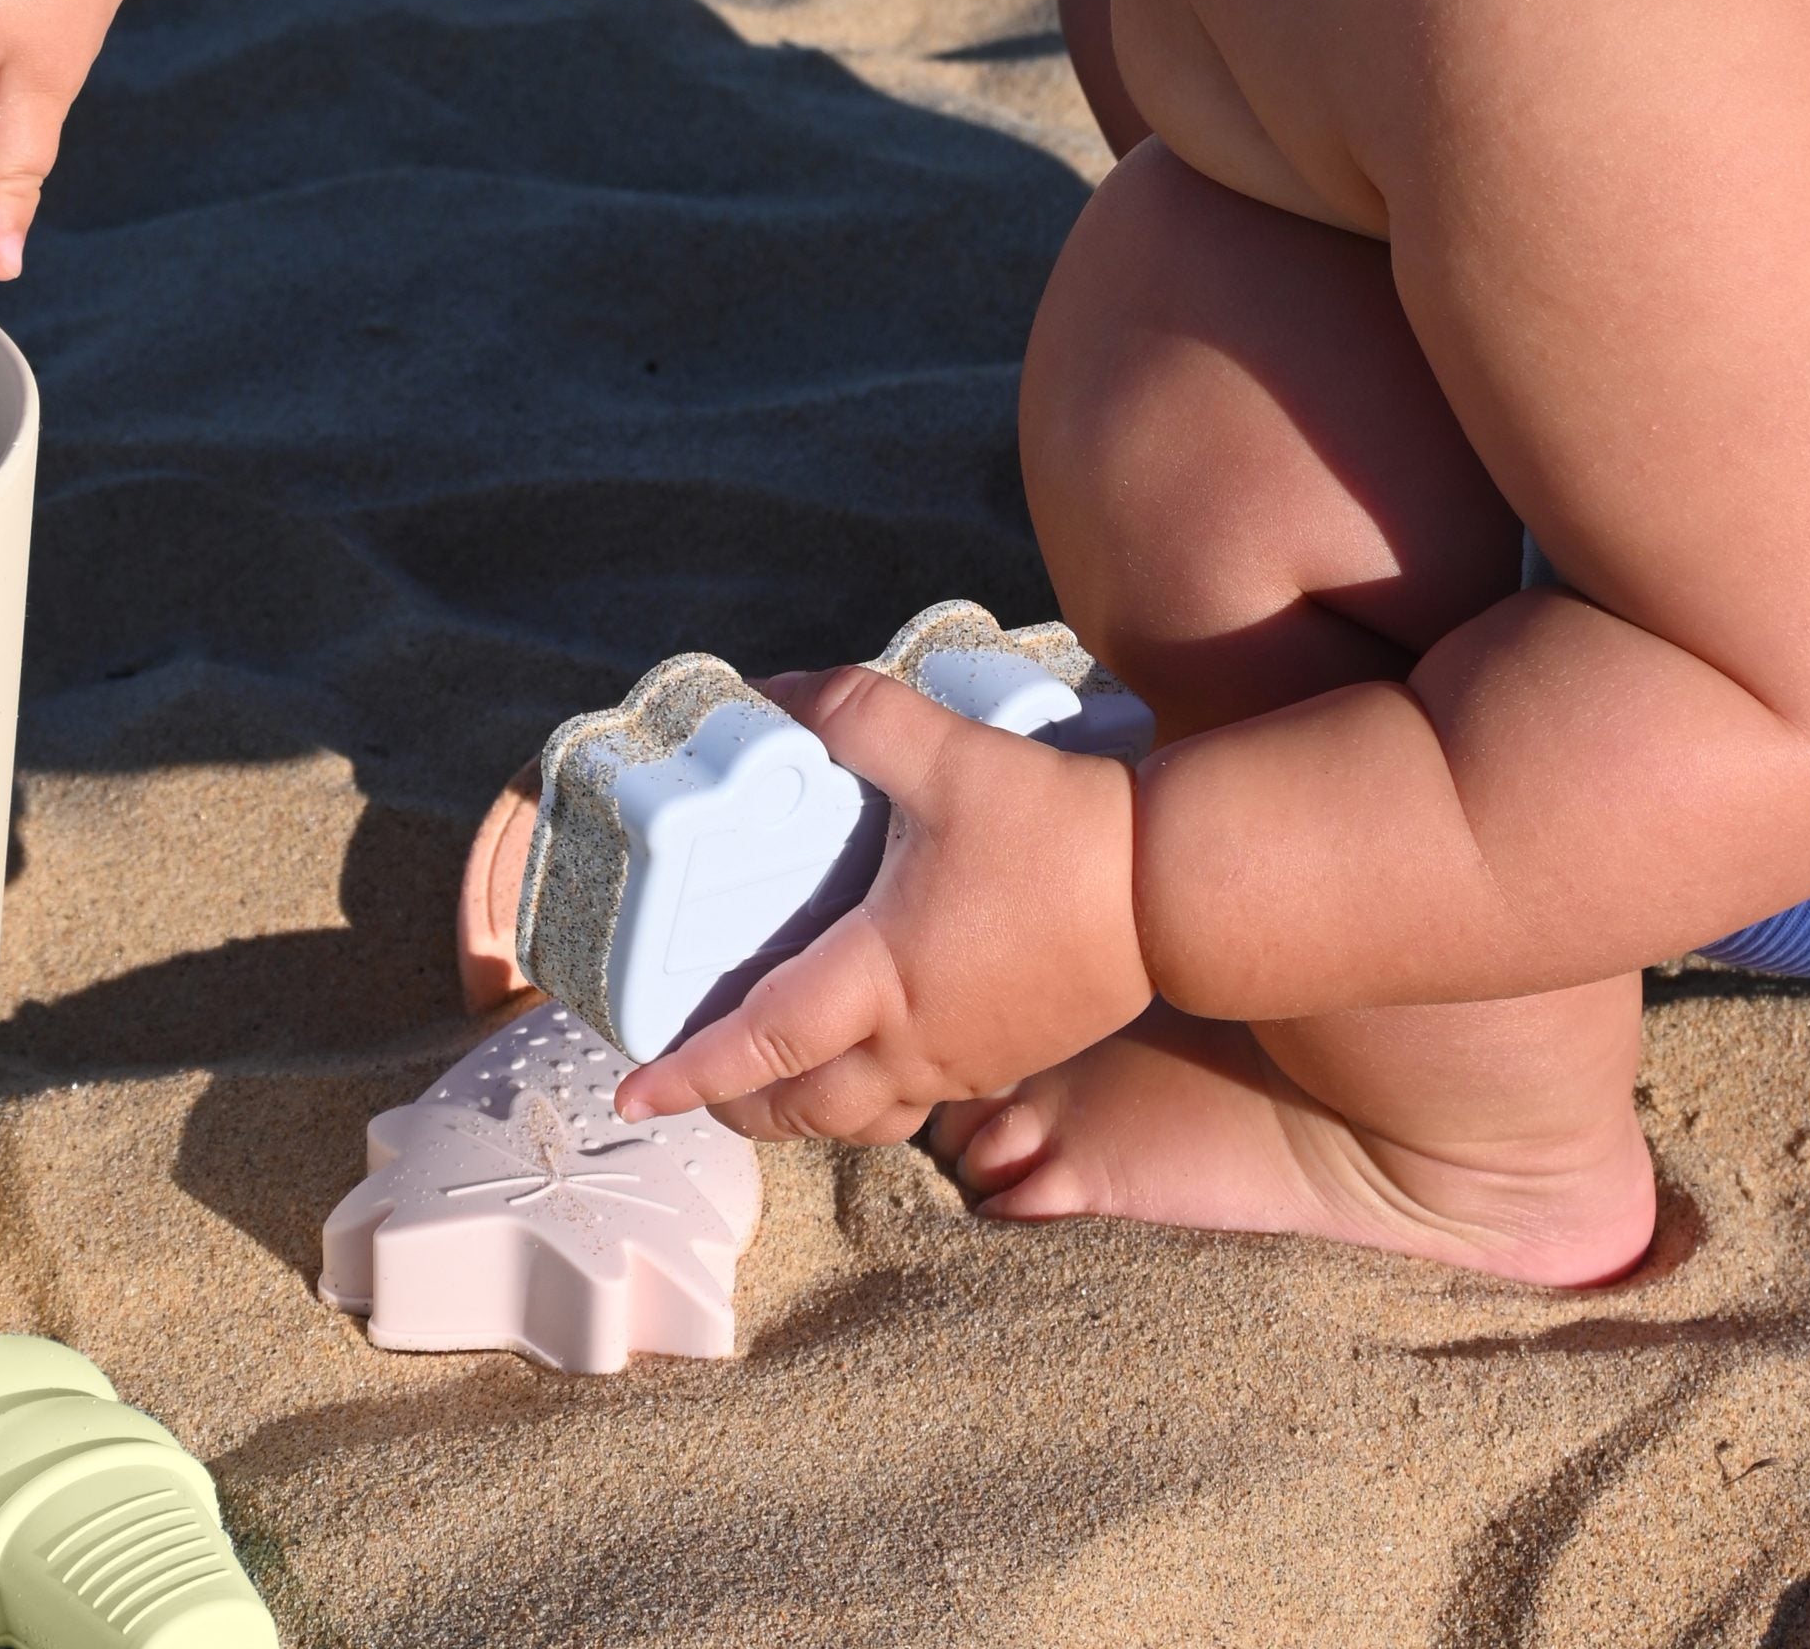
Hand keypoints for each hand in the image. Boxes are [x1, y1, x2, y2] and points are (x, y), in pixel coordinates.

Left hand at [614, 665, 1151, 1143]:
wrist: (1176, 888)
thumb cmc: (1059, 827)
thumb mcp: (946, 755)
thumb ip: (853, 716)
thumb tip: (774, 692)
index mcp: (883, 975)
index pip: (762, 1042)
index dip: (691, 1073)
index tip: (633, 1091)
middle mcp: (917, 1038)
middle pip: (805, 1107)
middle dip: (740, 1108)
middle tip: (694, 1088)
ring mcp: (968, 1059)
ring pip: (863, 1117)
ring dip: (805, 1112)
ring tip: (768, 1085)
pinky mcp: (1010, 1056)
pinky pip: (918, 1101)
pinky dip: (869, 1096)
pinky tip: (867, 1051)